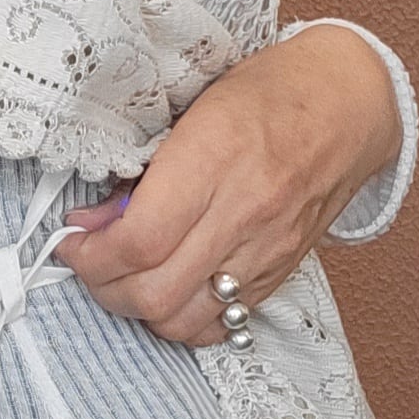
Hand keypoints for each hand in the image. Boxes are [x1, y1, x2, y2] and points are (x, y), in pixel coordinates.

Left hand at [57, 24, 401, 343]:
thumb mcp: (192, 109)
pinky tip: (170, 292)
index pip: (138, 241)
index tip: (71, 243)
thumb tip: (90, 224)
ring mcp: (267, 250)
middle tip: (91, 264)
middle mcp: (245, 213)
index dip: (90, 255)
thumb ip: (140, 171)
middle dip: (105, 288)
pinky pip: (222, 324)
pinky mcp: (280, 272)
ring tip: (126, 279)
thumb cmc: (267, 93)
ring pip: (185, 320)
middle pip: (155, 292)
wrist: (346, 103)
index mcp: (215, 158)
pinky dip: (184, 321)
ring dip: (141, 311)